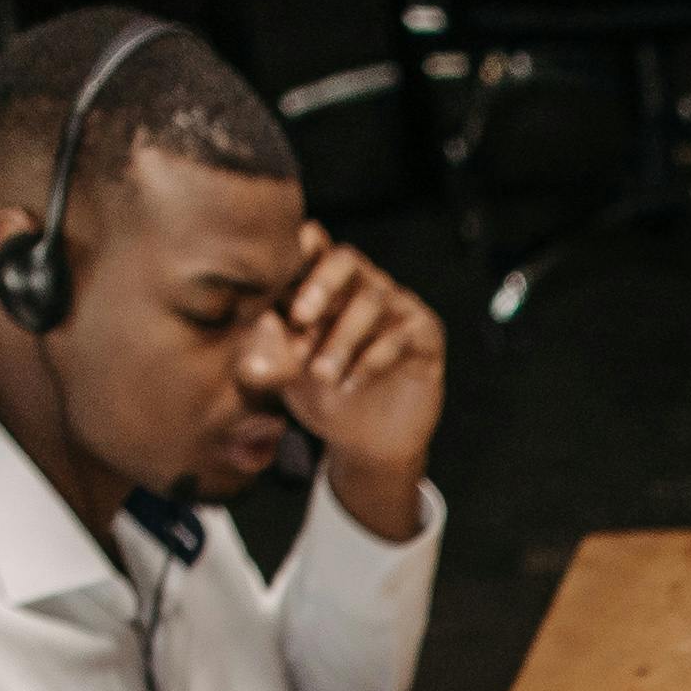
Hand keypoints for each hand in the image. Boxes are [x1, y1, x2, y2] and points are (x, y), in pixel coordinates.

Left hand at [273, 222, 445, 543]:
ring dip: (342, 338)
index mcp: (326, 285)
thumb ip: (274, 344)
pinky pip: (401, 335)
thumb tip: (265, 317)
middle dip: (320, 285)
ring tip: (321, 375)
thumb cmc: (321, 396)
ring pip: (372, 301)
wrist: (364, 444)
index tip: (274, 275)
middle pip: (346, 259)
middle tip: (300, 318)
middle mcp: (364, 285)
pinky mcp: (425, 335)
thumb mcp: (287, 372)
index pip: (314, 246)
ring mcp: (398, 307)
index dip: (297, 250)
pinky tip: (349, 385)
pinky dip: (371, 359)